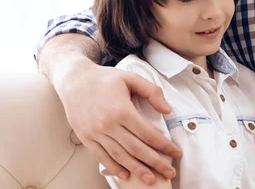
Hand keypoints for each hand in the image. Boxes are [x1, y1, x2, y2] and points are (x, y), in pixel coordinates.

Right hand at [56, 63, 181, 183]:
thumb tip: (167, 110)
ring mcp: (95, 133)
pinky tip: (126, 174)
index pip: (147, 133)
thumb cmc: (106, 79)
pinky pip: (102, 157)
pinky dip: (115, 167)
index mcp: (122, 110)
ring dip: (137, 170)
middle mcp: (108, 124)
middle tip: (170, 172)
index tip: (176, 152)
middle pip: (136, 149)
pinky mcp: (86, 138)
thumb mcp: (132, 78)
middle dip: (155, 162)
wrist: (74, 80)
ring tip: (151, 179)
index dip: (164, 145)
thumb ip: (152, 92)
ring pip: (120, 156)